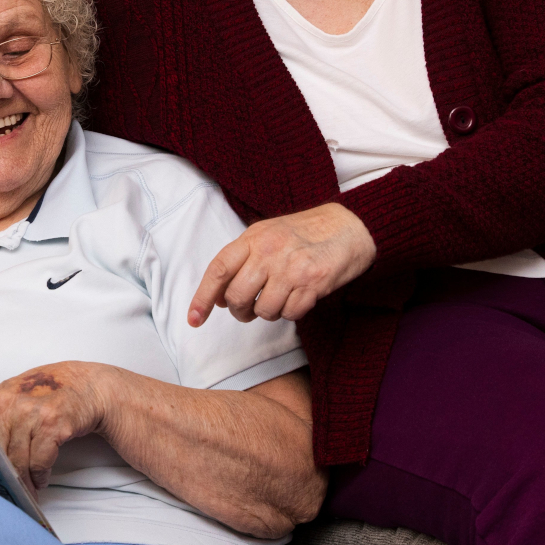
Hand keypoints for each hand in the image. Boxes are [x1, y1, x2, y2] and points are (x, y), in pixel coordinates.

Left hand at [0, 362, 113, 491]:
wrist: (86, 386)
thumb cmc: (45, 396)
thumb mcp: (9, 399)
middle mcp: (6, 402)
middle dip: (2, 479)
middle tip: (6, 492)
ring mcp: (29, 412)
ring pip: (17, 463)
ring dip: (23, 483)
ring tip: (27, 490)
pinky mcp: (52, 424)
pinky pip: (39, 463)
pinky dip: (40, 476)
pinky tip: (41, 477)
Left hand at [188, 202, 376, 325]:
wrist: (350, 226)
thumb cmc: (304, 233)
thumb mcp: (267, 234)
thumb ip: (241, 259)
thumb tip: (217, 296)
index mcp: (254, 237)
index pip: (219, 270)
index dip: (202, 297)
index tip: (194, 319)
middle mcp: (270, 251)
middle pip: (237, 297)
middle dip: (240, 311)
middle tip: (249, 308)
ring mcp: (292, 268)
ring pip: (263, 311)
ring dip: (268, 312)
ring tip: (280, 297)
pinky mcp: (313, 283)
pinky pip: (290, 314)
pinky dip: (292, 313)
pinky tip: (299, 296)